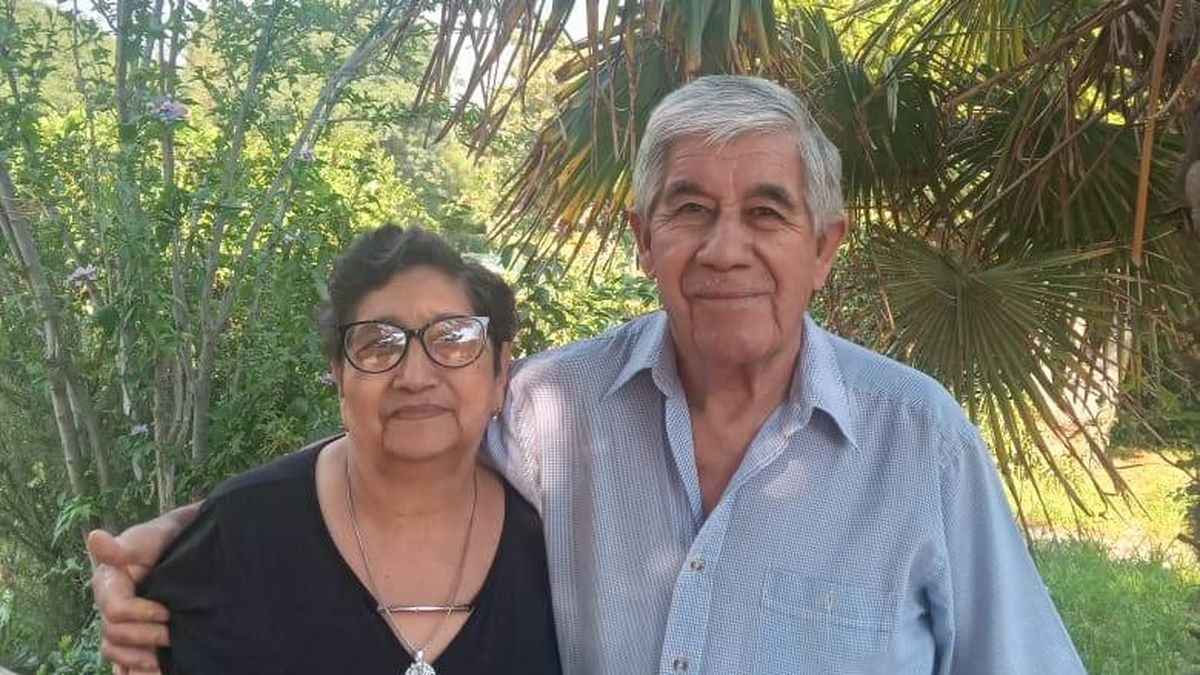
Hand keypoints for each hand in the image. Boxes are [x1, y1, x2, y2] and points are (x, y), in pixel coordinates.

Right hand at [87, 504, 197, 673]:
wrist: (184, 542)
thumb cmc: (163, 538)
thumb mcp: (148, 538)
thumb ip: (123, 546)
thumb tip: (94, 537)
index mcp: (108, 584)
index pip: (116, 610)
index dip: (141, 614)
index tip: (167, 611)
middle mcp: (108, 606)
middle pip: (114, 635)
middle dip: (145, 637)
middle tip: (172, 635)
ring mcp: (119, 622)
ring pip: (114, 651)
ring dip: (137, 659)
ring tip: (161, 661)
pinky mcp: (133, 634)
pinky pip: (121, 661)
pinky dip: (131, 670)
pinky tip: (151, 673)